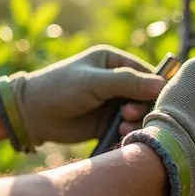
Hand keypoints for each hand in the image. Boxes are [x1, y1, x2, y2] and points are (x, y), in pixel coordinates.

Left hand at [0, 46, 165, 149]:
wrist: (32, 114)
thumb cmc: (60, 88)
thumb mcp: (94, 82)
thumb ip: (127, 82)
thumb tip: (161, 84)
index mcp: (114, 61)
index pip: (147, 73)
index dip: (154, 88)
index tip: (152, 101)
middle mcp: (117, 81)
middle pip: (146, 95)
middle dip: (143, 107)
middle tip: (128, 114)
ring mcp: (113, 103)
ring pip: (139, 114)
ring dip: (136, 121)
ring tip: (123, 126)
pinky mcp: (107, 123)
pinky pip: (128, 127)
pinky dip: (128, 132)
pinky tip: (119, 134)